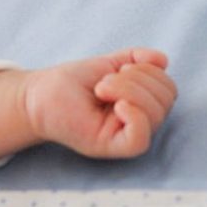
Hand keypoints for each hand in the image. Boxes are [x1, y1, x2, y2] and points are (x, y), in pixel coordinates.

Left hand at [23, 48, 176, 157]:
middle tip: (104, 81)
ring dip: (128, 90)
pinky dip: (135, 117)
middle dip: (137, 79)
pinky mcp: (111, 146)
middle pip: (165, 100)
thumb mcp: (108, 64)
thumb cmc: (70, 82)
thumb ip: (136, 59)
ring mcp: (125, 135)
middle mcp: (138, 122)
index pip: (168, 88)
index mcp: (141, 104)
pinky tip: (117, 105)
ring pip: (155, 115)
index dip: (149, 71)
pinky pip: (140, 139)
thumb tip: (162, 60)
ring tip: (101, 89)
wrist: (38, 95)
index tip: (119, 68)